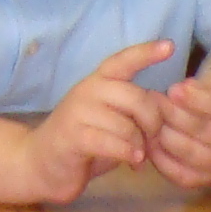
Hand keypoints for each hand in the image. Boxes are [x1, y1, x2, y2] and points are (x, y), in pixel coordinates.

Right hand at [21, 42, 169, 202]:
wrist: (40, 165)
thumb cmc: (83, 141)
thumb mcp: (110, 119)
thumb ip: (132, 111)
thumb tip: (165, 111)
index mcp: (98, 81)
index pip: (123, 60)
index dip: (147, 52)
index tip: (169, 46)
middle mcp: (88, 90)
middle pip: (136, 97)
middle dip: (154, 122)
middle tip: (154, 141)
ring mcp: (78, 112)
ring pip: (127, 125)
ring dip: (140, 146)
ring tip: (138, 158)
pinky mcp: (74, 137)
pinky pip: (113, 143)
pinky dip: (128, 154)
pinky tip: (132, 162)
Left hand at [149, 64, 210, 190]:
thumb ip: (207, 85)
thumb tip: (182, 89)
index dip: (196, 100)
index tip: (174, 89)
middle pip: (198, 129)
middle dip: (171, 112)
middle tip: (153, 99)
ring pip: (183, 150)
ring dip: (161, 132)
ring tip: (150, 117)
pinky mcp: (204, 181)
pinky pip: (175, 172)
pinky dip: (158, 155)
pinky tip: (151, 139)